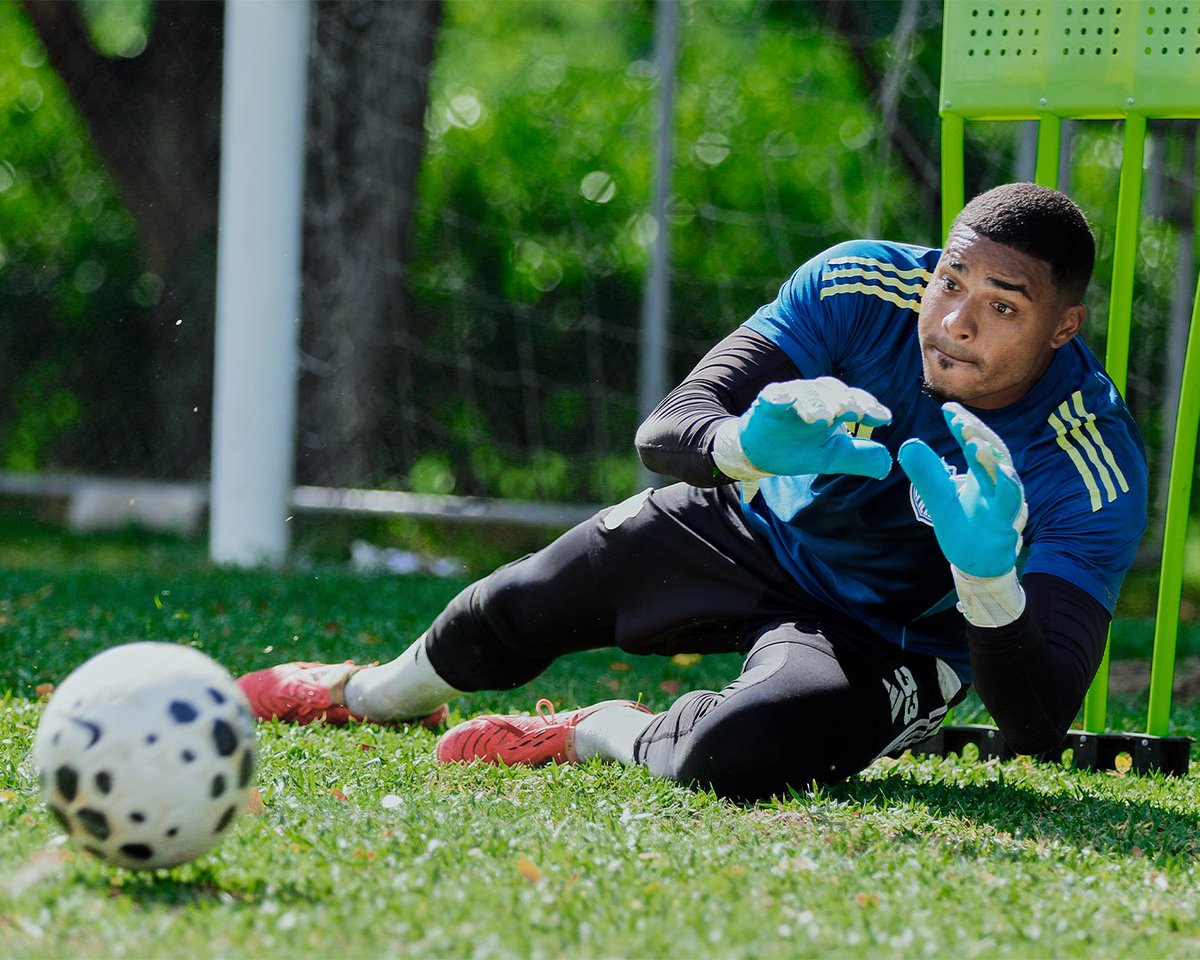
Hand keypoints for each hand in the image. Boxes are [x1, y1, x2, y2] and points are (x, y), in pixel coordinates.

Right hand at [719, 377, 891, 479]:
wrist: (762, 455)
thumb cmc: (800, 449)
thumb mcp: (833, 457)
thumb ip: (860, 458)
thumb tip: (887, 465)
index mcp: (834, 405)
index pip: (855, 399)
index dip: (869, 406)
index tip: (883, 419)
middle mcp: (814, 396)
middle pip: (832, 390)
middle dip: (844, 400)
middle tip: (853, 412)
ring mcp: (790, 397)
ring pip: (805, 391)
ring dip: (815, 401)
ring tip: (822, 418)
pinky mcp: (766, 403)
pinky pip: (773, 395)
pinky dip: (780, 396)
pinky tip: (785, 400)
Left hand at [897, 402, 1026, 577]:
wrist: (979, 563)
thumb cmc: (965, 527)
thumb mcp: (940, 499)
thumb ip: (928, 474)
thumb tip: (908, 443)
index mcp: (982, 474)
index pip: (975, 443)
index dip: (964, 425)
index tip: (947, 408)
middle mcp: (997, 483)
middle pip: (993, 452)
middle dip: (978, 434)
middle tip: (959, 420)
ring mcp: (1005, 503)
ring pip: (1005, 476)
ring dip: (991, 458)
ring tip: (974, 443)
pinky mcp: (1007, 524)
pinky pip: (1011, 505)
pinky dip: (1009, 488)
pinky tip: (1004, 475)